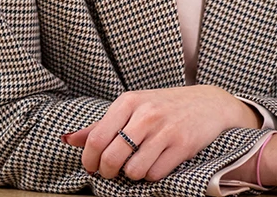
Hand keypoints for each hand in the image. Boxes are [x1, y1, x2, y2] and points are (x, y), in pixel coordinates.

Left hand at [61, 85, 260, 180]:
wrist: (208, 103)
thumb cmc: (164, 106)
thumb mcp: (132, 107)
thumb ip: (101, 125)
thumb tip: (68, 139)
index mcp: (129, 101)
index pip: (95, 138)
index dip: (89, 160)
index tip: (93, 167)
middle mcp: (145, 113)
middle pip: (111, 158)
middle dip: (108, 172)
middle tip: (114, 170)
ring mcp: (164, 129)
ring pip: (132, 171)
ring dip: (133, 174)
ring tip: (140, 162)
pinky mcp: (182, 145)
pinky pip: (154, 174)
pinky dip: (153, 174)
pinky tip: (158, 161)